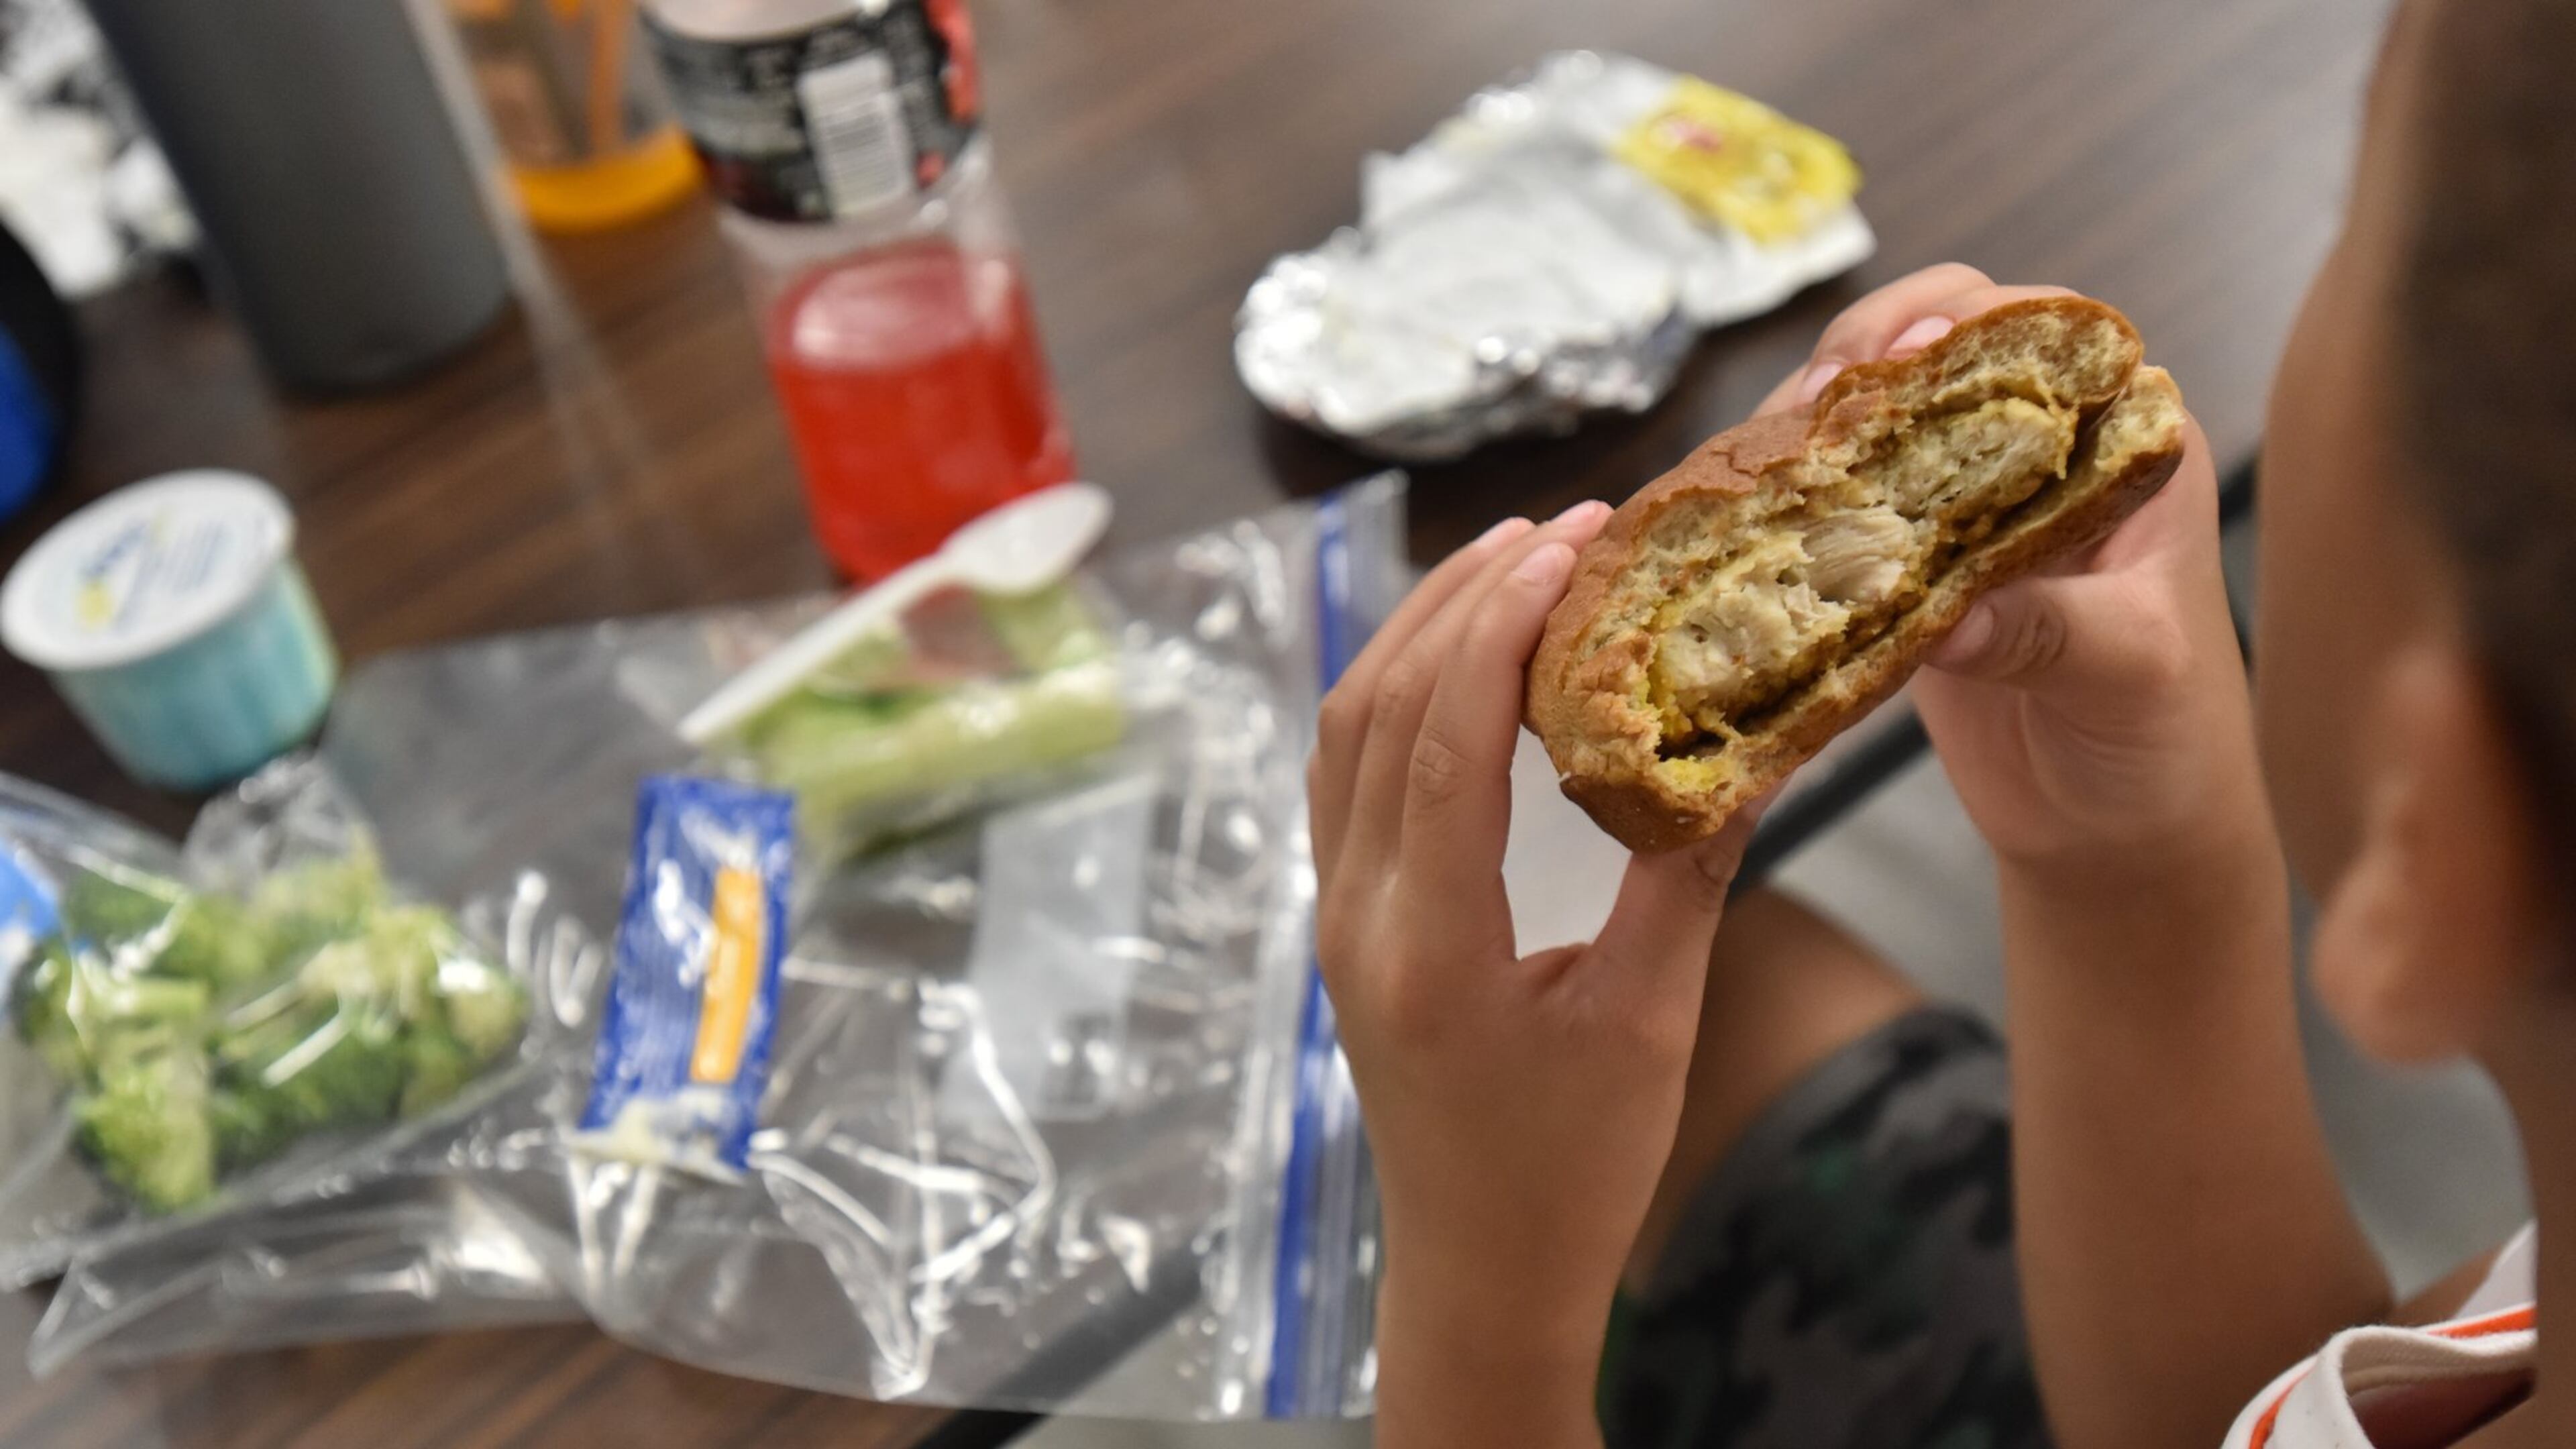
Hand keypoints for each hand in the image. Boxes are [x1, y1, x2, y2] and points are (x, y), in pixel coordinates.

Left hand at [1308, 505, 1762, 1388]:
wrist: (1482, 1273)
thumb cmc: (1571, 1173)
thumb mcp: (1649, 1026)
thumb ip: (1684, 878)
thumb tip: (1745, 748)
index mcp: (1427, 945)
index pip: (1442, 742)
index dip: (1501, 626)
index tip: (1567, 543)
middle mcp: (1357, 918)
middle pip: (1376, 712)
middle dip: (1461, 602)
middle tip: (1557, 529)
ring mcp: (1338, 918)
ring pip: (1346, 735)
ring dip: (1419, 635)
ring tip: (1509, 560)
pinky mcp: (1350, 924)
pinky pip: (1349, 776)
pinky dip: (1399, 695)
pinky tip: (1461, 657)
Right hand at [1761, 264, 2275, 875]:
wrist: (2114, 835)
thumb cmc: (2164, 744)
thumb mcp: (2131, 676)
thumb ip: (2053, 633)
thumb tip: (1955, 617)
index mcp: (2128, 444)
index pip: (2045, 334)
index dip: (1964, 324)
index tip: (1896, 357)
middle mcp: (2047, 453)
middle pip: (1942, 352)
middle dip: (1865, 359)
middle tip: (1808, 407)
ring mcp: (1969, 506)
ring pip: (1880, 421)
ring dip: (1816, 429)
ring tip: (1763, 461)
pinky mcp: (1910, 564)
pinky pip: (1845, 505)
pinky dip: (1797, 503)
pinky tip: (1754, 517)